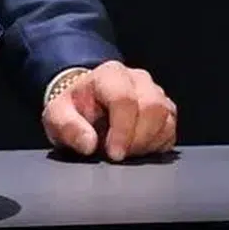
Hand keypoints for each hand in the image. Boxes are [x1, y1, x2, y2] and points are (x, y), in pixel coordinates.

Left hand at [42, 61, 176, 160]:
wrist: (86, 105)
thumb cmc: (73, 109)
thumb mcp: (57, 116)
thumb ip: (68, 128)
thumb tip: (88, 145)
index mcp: (109, 74)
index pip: (124, 99)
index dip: (122, 130)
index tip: (113, 154)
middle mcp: (137, 79)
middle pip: (152, 107)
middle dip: (137, 138)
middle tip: (118, 155)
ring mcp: (155, 92)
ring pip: (166, 118)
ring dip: (147, 142)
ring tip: (125, 151)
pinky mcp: (165, 110)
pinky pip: (171, 129)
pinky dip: (156, 144)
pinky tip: (136, 149)